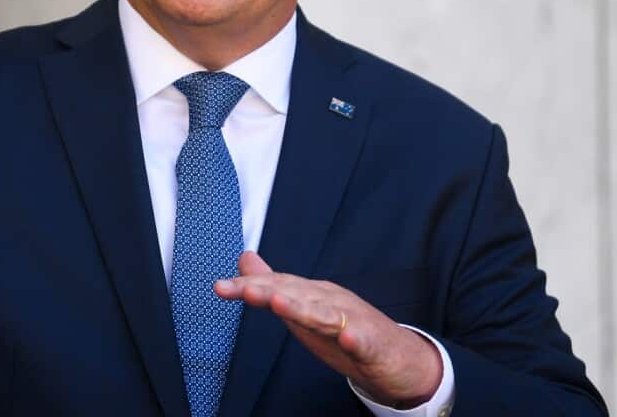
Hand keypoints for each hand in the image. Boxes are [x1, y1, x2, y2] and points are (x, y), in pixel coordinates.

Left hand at [214, 251, 441, 407]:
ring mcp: (352, 320)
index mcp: (312, 295)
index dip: (248, 286)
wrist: (396, 357)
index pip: (277, 286)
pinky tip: (346, 337)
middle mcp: (330, 302)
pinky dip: (354, 338)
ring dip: (302, 308)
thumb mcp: (304, 307)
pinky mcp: (373, 344)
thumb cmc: (346, 329)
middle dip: (268, 291)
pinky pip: (362, 341)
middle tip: (242, 289)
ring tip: (279, 303)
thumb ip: (274, 285)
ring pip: (325, 314)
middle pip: (296, 295)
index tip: (219, 287)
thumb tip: (244, 260)